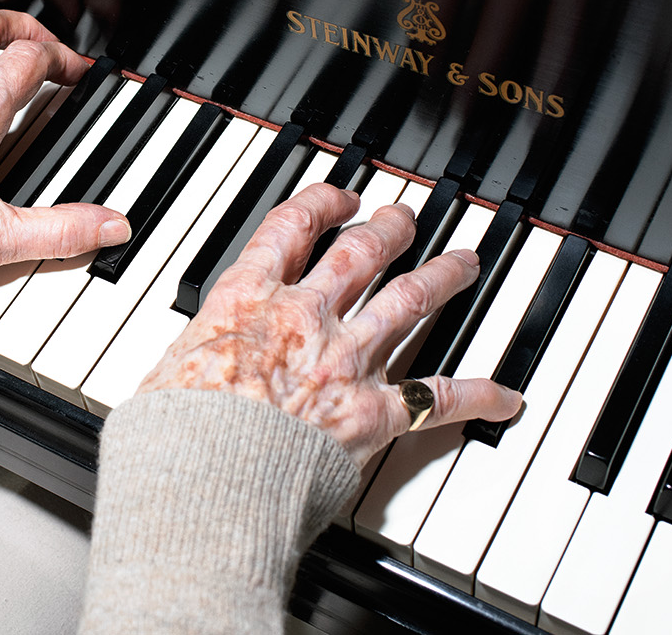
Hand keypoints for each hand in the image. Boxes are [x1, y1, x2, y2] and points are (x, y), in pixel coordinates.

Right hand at [137, 183, 521, 464]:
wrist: (203, 475)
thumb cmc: (172, 433)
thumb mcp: (162, 374)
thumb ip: (189, 361)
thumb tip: (181, 375)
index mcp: (247, 299)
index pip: (291, 228)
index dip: (322, 204)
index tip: (338, 197)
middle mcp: (304, 317)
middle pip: (360, 253)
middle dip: (388, 227)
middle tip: (405, 216)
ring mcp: (344, 361)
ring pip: (408, 300)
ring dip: (443, 275)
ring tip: (465, 261)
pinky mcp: (372, 414)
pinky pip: (437, 398)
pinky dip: (479, 395)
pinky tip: (508, 396)